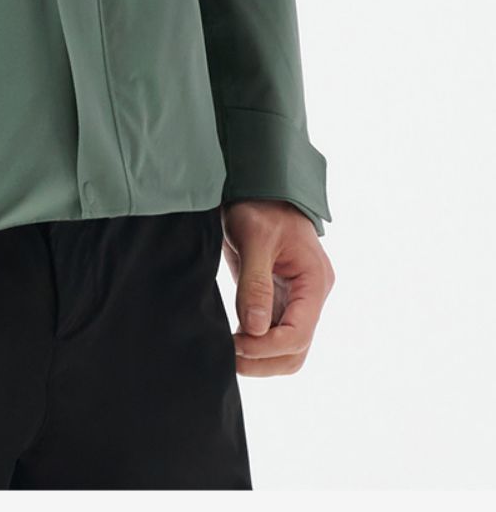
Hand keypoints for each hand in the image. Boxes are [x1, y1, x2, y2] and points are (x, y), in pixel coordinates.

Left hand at [220, 198, 334, 376]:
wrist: (258, 185)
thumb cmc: (260, 204)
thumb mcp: (255, 238)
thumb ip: (256, 284)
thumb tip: (255, 329)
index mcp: (314, 281)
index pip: (298, 333)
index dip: (267, 347)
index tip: (236, 346)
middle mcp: (311, 296)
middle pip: (296, 349)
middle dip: (265, 360)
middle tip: (230, 357)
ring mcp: (297, 299)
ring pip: (288, 349)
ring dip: (261, 358)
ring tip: (230, 353)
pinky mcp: (280, 298)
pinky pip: (275, 333)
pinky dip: (257, 344)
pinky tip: (234, 341)